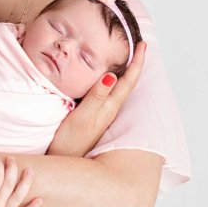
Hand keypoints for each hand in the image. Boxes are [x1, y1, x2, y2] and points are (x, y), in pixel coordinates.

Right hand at [47, 41, 145, 156]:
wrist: (64, 162)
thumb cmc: (70, 141)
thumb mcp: (83, 116)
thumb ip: (96, 96)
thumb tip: (112, 75)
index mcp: (109, 107)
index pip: (128, 80)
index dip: (137, 62)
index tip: (143, 45)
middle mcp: (109, 109)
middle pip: (127, 82)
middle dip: (135, 64)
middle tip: (139, 46)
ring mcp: (102, 114)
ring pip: (119, 88)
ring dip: (125, 71)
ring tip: (127, 57)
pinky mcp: (93, 116)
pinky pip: (108, 93)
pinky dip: (112, 81)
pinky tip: (106, 78)